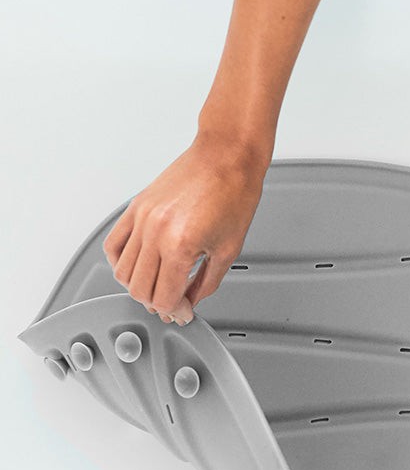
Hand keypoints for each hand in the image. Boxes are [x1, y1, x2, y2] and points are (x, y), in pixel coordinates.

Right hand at [103, 132, 268, 323]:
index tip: (184, 313)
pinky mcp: (136, 208)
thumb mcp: (229, 250)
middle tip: (173, 305)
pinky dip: (121, 263)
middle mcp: (154, 232)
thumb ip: (206, 282)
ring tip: (158, 287)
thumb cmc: (234, 194)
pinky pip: (114, 244)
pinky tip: (138, 268)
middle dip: (156, 303)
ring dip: (139, 286)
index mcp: (180, 245)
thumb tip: (191, 301)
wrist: (226, 156)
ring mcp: (141, 219)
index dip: (175, 312)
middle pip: (139, 288)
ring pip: (122, 270)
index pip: (163, 297)